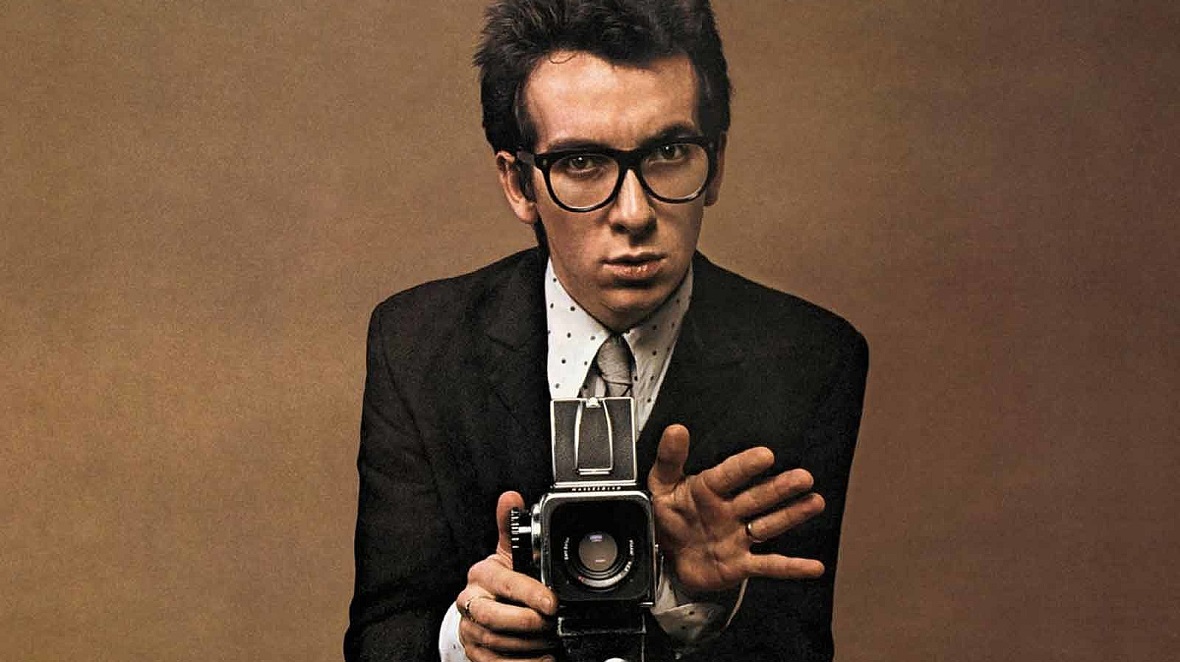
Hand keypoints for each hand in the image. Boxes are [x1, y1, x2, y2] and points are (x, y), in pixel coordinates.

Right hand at [455, 491, 558, 661]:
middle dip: (528, 624)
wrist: (479, 608)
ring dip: (530, 645)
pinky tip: (543, 658)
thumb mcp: (508, 552)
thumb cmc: (500, 579)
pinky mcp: (475, 653)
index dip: (529, 595)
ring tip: (552, 639)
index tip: (552, 603)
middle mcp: (470, 603)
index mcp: (481, 576)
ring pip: (498, 643)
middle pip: (495, 619)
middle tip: (553, 625)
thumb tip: (510, 496)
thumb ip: (511, 527)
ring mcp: (471, 630)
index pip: (504, 585)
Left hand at [647, 424, 826, 594]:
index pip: (729, 474)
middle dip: (780, 488)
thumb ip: (669, 459)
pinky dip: (791, 568)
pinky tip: (814, 566)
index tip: (765, 455)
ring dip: (792, 515)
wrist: (664, 556)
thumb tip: (676, 429)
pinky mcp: (739, 564)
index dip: (746, 465)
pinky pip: (768, 565)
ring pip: (768, 525)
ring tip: (814, 503)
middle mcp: (729, 511)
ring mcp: (737, 537)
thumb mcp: (661, 486)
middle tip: (803, 477)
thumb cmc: (668, 515)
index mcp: (709, 489)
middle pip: (758, 497)